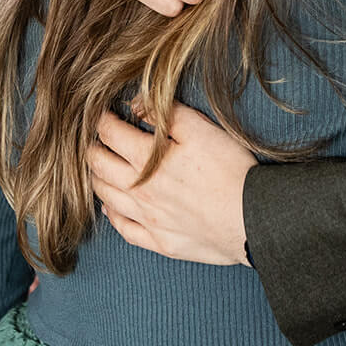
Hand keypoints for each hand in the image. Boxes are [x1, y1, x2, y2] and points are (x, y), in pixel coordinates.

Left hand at [89, 103, 253, 265]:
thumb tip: (136, 104)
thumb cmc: (230, 171)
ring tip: (99, 169)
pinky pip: (124, 229)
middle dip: (93, 148)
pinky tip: (111, 208)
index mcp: (147, 159)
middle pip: (99, 166)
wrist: (252, 218)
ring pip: (106, 197)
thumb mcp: (201, 129)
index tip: (103, 114)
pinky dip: (112, 215)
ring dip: (97, 179)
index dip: (103, 120)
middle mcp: (139, 190)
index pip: (110, 134)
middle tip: (96, 140)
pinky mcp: (160, 241)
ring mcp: (147, 219)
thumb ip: (166, 113)